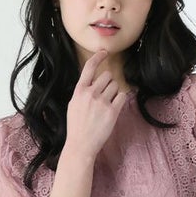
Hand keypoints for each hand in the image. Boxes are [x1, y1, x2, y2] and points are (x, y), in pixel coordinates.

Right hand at [65, 47, 133, 161]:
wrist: (81, 145)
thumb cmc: (76, 126)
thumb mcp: (73, 104)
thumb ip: (82, 91)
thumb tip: (92, 82)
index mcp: (79, 91)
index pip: (89, 67)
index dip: (98, 57)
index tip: (105, 51)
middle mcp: (90, 93)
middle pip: (107, 76)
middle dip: (108, 83)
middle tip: (105, 96)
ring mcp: (101, 102)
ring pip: (116, 85)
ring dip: (115, 92)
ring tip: (107, 104)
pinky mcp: (112, 111)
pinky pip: (122, 96)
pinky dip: (121, 100)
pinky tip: (115, 107)